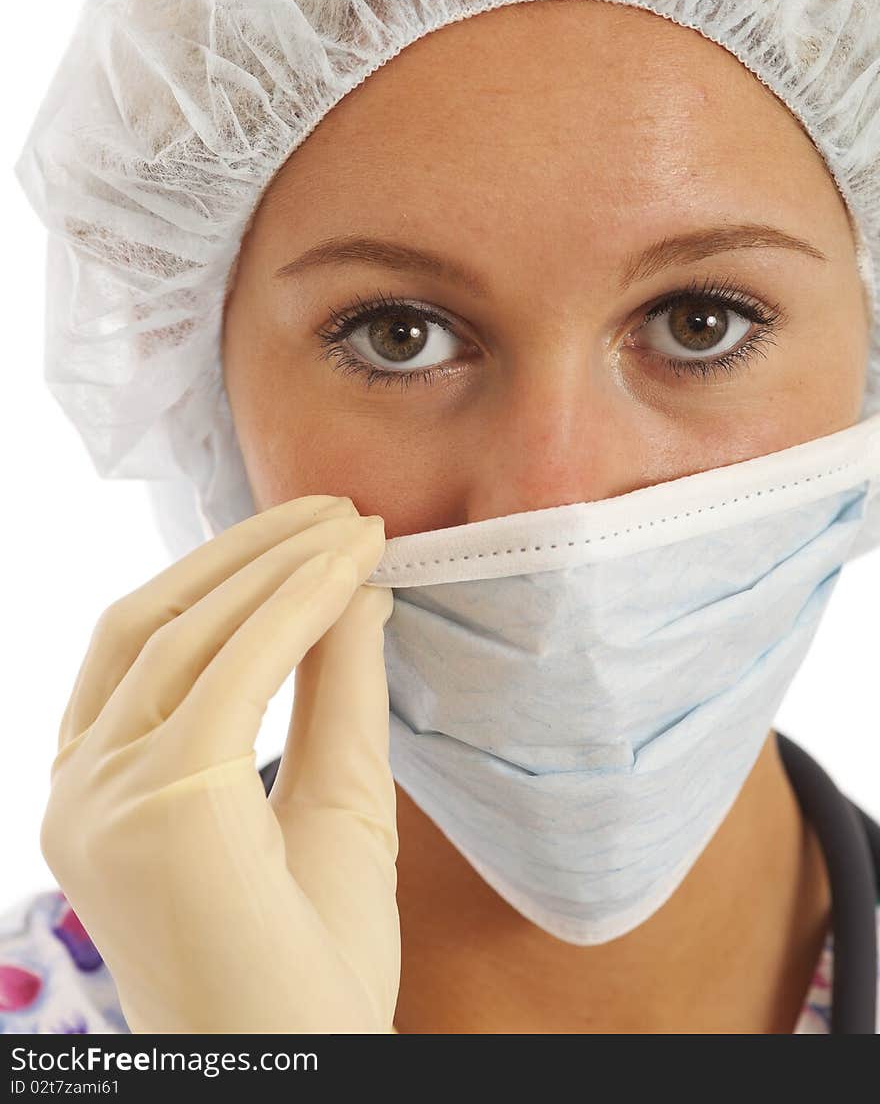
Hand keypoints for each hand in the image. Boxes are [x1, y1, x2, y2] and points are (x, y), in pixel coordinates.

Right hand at [39, 495, 398, 1033]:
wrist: (306, 1075)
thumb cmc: (310, 963)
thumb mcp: (331, 798)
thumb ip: (335, 692)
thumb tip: (359, 588)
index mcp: (98, 786)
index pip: (143, 642)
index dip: (223, 572)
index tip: (312, 532)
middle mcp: (79, 788)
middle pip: (151, 619)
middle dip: (248, 552)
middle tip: (339, 509)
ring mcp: (106, 798)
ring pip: (188, 632)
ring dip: (279, 566)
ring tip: (356, 528)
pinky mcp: (160, 806)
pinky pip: (234, 670)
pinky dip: (296, 609)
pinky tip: (350, 573)